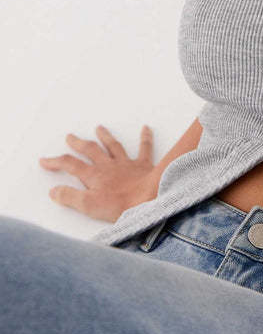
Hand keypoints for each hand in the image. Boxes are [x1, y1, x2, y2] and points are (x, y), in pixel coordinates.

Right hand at [39, 124, 157, 222]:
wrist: (148, 199)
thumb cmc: (119, 205)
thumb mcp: (88, 206)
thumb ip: (69, 197)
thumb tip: (54, 190)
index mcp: (94, 175)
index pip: (70, 165)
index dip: (56, 162)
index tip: (44, 160)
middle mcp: (108, 165)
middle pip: (90, 150)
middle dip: (78, 143)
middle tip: (70, 136)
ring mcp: (126, 163)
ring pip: (114, 146)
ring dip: (106, 136)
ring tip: (99, 127)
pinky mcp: (143, 166)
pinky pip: (144, 148)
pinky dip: (145, 138)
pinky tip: (146, 128)